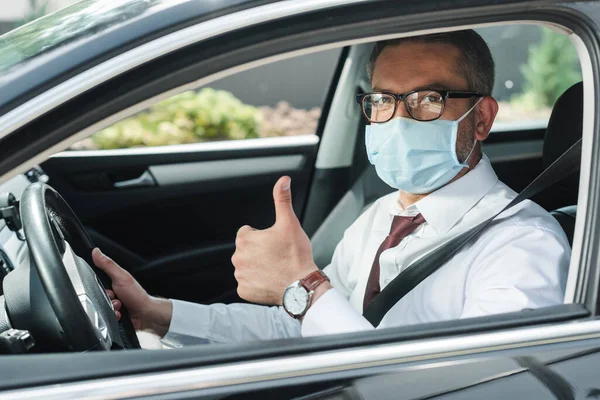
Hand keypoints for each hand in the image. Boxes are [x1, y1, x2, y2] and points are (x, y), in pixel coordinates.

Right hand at [92, 248, 172, 336]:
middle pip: (98, 296)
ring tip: (120, 307)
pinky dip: (113, 317)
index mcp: (113, 281)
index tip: (107, 289)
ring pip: (101, 307)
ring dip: (110, 309)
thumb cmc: (136, 295)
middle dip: (106, 299)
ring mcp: (114, 304)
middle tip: (115, 298)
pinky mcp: (115, 315)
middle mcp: (113, 292)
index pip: (96, 282)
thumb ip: (108, 265)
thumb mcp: (121, 277)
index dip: (99, 287)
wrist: (146, 314)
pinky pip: (106, 317)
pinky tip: (120, 315)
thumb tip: (96, 251)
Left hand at [232, 176, 318, 304]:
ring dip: (258, 266)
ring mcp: (240, 276)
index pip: (248, 233)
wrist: (301, 285)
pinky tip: (270, 280)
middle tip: (277, 255)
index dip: (263, 236)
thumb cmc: (296, 254)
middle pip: (247, 250)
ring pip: (247, 266)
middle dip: (259, 251)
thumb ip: (282, 199)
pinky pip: (248, 283)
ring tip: (275, 268)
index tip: (275, 243)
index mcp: (244, 239)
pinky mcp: (243, 291)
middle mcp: (237, 257)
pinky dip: (257, 282)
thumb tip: (283, 180)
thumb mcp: (290, 223)